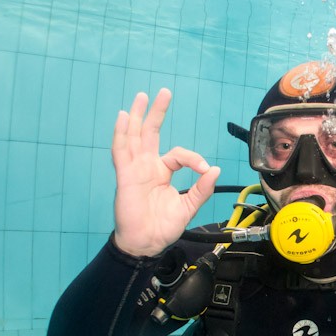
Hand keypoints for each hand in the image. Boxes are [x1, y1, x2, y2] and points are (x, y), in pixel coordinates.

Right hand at [111, 89, 220, 256]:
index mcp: (162, 172)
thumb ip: (202, 188)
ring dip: (136, 116)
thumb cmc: (163, 227)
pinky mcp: (125, 176)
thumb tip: (215, 169)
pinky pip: (121, 152)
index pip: (178, 154)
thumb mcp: (189, 205)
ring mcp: (134, 169)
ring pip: (134, 137)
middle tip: (164, 92)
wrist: (147, 243)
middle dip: (156, 112)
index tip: (205, 168)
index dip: (193, 158)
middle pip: (150, 133)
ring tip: (141, 96)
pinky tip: (122, 117)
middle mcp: (147, 167)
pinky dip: (121, 134)